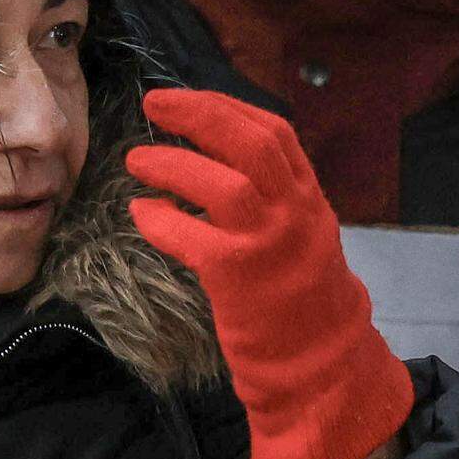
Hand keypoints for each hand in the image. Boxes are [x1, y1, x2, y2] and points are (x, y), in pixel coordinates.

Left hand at [125, 88, 416, 458]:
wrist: (322, 360)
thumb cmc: (296, 297)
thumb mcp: (295, 235)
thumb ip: (266, 198)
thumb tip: (211, 159)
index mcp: (308, 198)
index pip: (274, 133)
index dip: (227, 107)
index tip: (185, 97)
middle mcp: (297, 213)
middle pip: (253, 144)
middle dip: (199, 114)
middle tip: (153, 104)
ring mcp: (272, 244)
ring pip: (224, 184)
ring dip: (172, 165)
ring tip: (136, 161)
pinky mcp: (242, 277)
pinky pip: (194, 237)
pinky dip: (162, 220)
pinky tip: (142, 214)